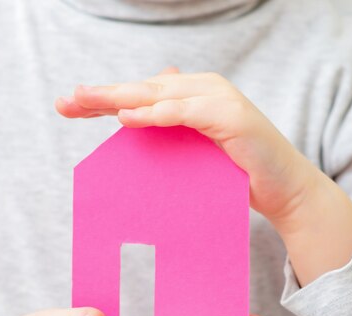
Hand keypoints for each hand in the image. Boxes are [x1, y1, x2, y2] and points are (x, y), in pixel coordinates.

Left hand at [55, 66, 351, 285]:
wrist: (285, 191)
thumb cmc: (241, 174)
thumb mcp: (199, 150)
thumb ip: (175, 128)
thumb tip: (139, 111)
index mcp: (196, 96)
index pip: (144, 94)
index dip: (107, 98)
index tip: (70, 107)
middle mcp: (206, 90)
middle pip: (145, 89)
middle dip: (103, 95)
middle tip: (66, 102)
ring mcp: (220, 100)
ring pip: (160, 95)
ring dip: (120, 98)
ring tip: (83, 102)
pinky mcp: (231, 116)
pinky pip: (185, 112)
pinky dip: (157, 113)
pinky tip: (128, 117)